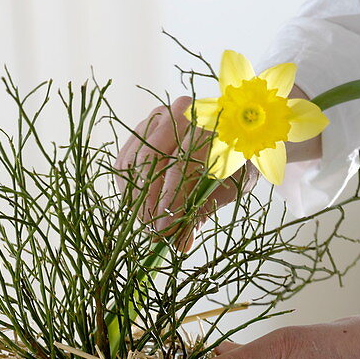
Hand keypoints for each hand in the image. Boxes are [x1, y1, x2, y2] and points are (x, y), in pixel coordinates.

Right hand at [115, 96, 253, 247]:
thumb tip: (181, 245)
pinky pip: (124, 159)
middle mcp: (181, 113)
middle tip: (150, 230)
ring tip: (145, 222)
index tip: (164, 230)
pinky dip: (126, 186)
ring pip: (134, 159)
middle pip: (151, 159)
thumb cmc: (234, 163)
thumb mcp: (229, 187)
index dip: (170, 200)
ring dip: (135, 196)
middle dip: (147, 199)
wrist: (234, 136)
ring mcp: (158, 118)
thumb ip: (203, 211)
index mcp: (210, 125)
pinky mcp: (142, 128)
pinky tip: (137, 206)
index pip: (181, 165)